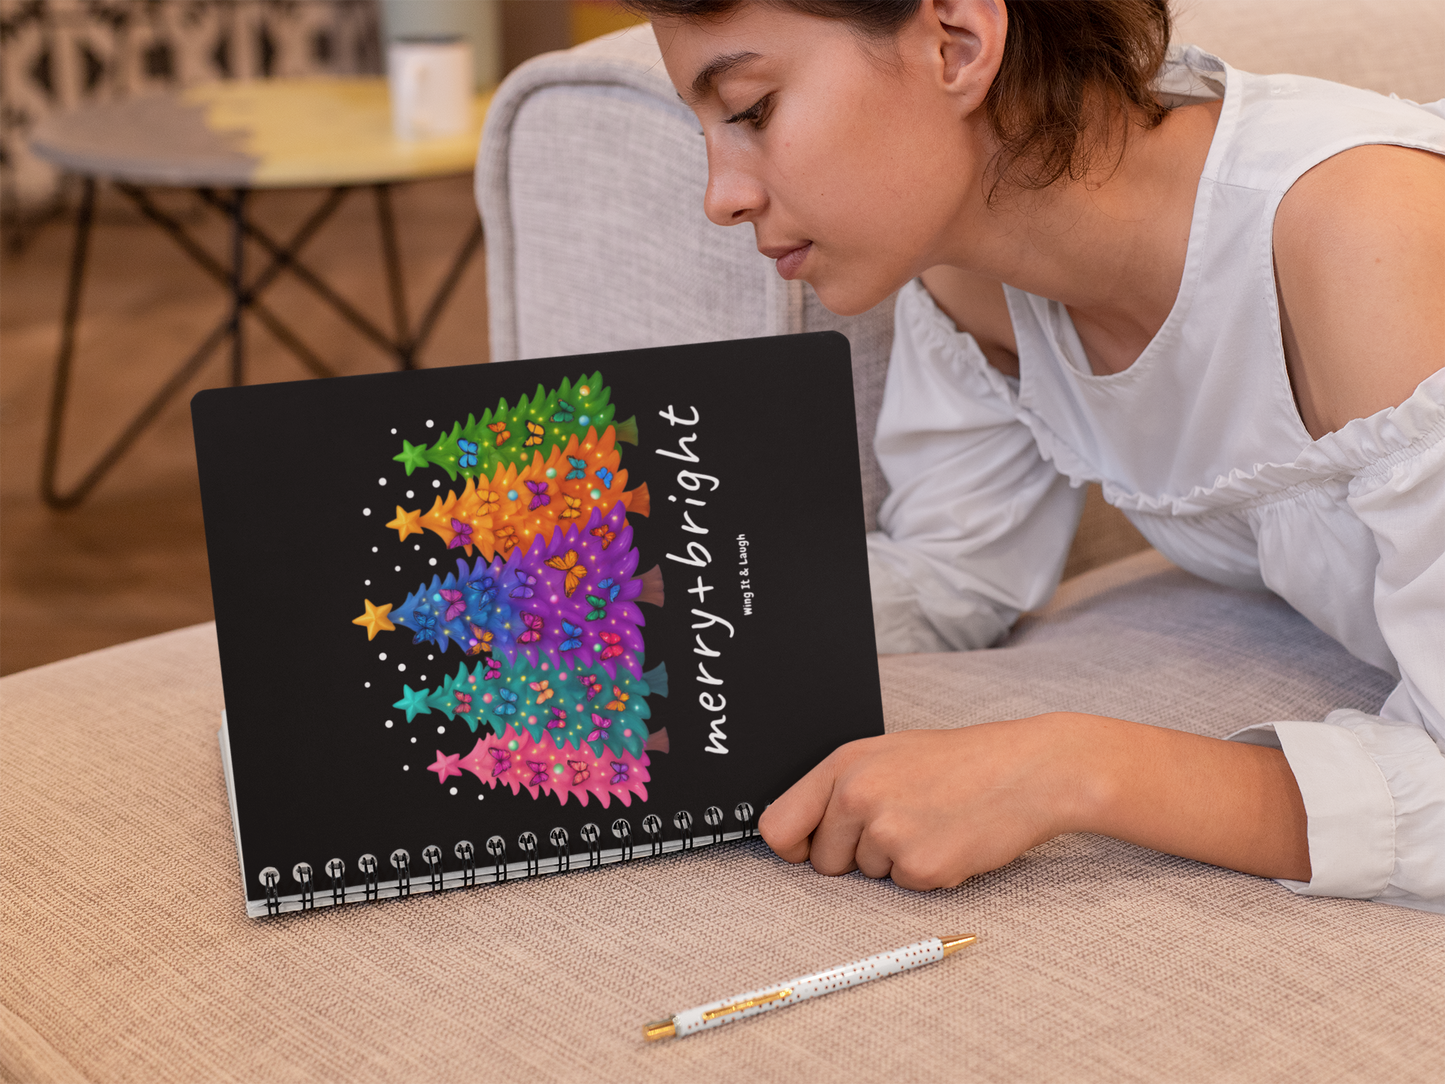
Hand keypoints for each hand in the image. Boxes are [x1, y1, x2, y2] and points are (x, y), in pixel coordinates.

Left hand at [758, 713, 1312, 888]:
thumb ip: (842, 788)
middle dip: (855, 857)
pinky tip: (953, 840)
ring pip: (867, 877)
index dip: (792, 846)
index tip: (808, 850)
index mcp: (844, 765)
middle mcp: (857, 796)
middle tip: (902, 824)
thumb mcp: (889, 756)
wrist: (1030, 769)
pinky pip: (905, 889)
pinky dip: (928, 875)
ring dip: (896, 863)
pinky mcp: (921, 865)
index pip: (777, 825)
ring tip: (933, 824)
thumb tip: (794, 835)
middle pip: (822, 863)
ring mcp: (888, 832)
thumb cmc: (960, 763)